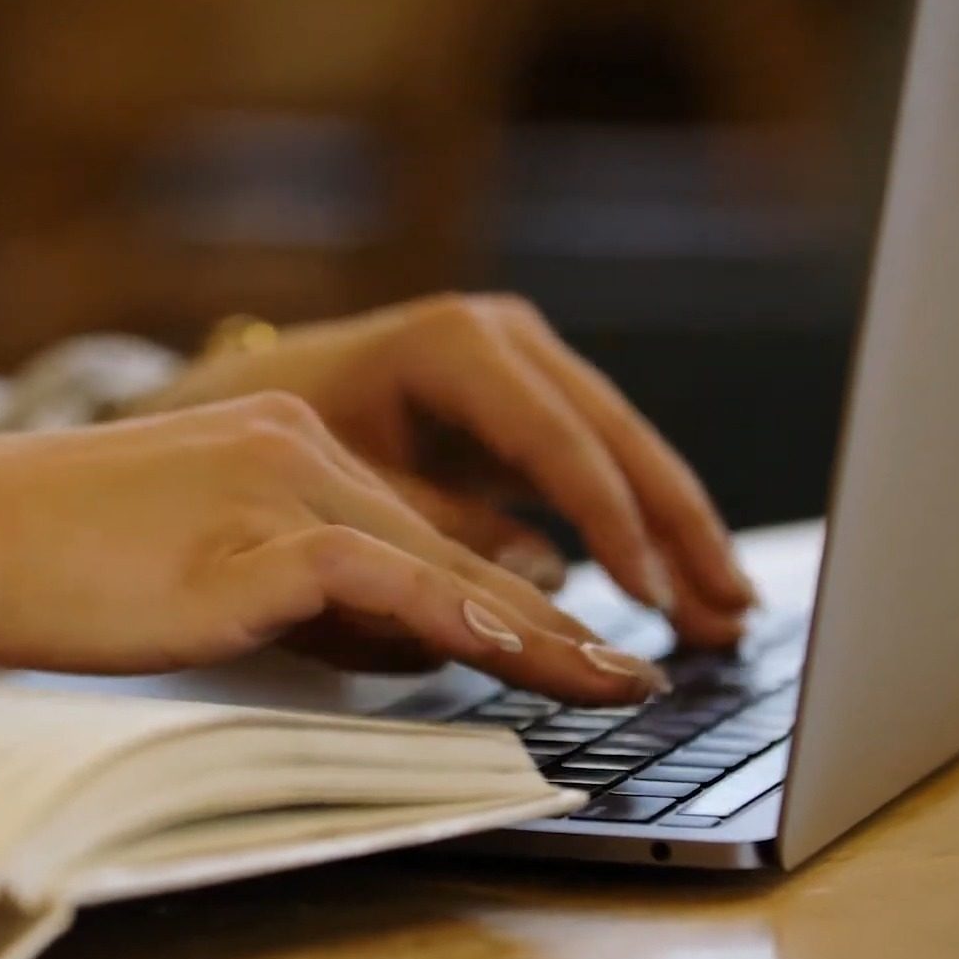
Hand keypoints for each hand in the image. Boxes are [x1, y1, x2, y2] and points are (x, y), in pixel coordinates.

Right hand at [0, 397, 668, 704]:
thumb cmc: (55, 562)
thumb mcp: (195, 566)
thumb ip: (298, 584)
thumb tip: (400, 634)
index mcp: (285, 443)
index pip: (426, 527)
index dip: (515, 587)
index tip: (582, 639)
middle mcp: (299, 446)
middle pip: (457, 543)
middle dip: (555, 615)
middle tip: (638, 669)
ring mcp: (279, 483)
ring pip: (441, 563)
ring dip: (539, 632)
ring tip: (616, 683)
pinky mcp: (255, 532)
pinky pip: (386, 580)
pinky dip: (466, 621)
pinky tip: (526, 655)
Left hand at [130, 294, 755, 646]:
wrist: (230, 404)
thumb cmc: (269, 445)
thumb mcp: (339, 488)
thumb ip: (433, 528)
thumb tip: (541, 573)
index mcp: (454, 344)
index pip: (553, 436)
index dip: (608, 518)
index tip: (643, 591)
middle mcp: (503, 341)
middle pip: (615, 438)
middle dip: (676, 530)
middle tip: (727, 613)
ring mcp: (523, 370)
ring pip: (623, 454)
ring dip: (678, 535)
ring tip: (729, 616)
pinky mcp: (527, 411)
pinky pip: (599, 471)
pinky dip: (640, 530)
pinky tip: (683, 591)